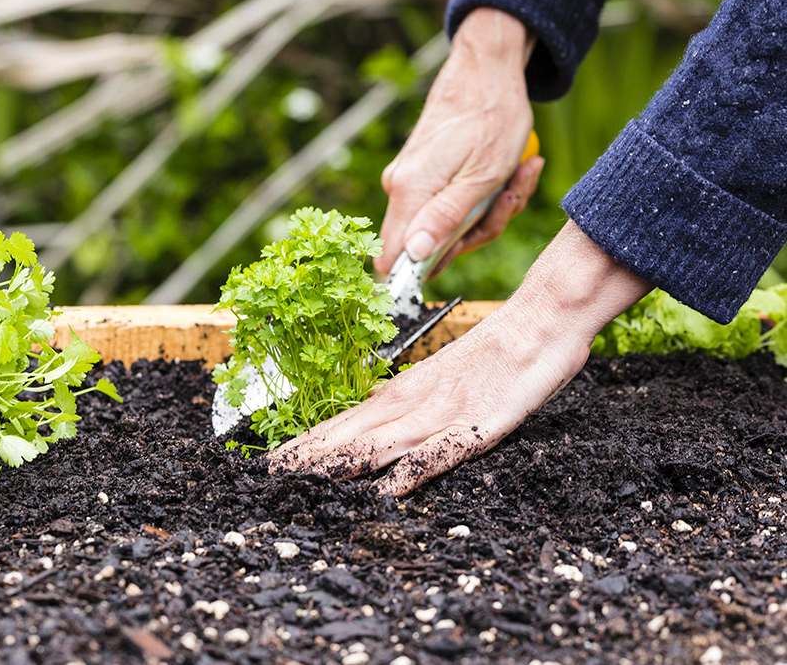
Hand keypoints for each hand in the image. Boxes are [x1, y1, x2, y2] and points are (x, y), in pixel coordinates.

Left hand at [269, 222, 652, 495]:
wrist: (540, 319)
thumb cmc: (494, 353)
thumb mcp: (441, 380)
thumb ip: (408, 404)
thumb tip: (371, 426)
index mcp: (404, 391)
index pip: (346, 420)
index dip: (308, 442)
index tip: (272, 461)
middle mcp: (414, 401)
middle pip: (352, 432)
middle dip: (310, 456)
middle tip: (270, 475)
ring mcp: (444, 412)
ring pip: (383, 442)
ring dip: (341, 463)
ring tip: (305, 481)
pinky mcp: (478, 423)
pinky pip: (441, 451)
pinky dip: (412, 470)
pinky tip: (387, 490)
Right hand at [375, 7, 541, 275]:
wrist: (486, 67)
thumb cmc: (492, 118)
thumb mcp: (482, 178)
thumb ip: (446, 220)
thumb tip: (414, 257)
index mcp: (410, 193)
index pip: (394, 261)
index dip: (425, 271)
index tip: (463, 251)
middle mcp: (399, 187)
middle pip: (429, 245)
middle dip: (476, 231)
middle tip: (509, 199)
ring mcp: (409, 178)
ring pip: (445, 223)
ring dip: (487, 210)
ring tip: (519, 175)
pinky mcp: (421, 170)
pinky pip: (448, 201)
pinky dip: (481, 195)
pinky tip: (508, 172)